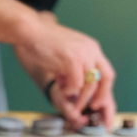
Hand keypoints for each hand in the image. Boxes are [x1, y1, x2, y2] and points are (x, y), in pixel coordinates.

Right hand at [14, 13, 115, 128]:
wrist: (30, 30)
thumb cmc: (42, 41)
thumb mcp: (65, 53)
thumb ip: (73, 68)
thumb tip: (75, 87)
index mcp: (91, 47)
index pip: (106, 71)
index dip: (104, 89)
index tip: (96, 100)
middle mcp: (91, 50)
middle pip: (105, 78)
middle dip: (99, 96)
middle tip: (91, 106)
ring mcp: (83, 54)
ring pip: (90, 85)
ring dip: (80, 98)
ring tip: (70, 101)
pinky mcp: (72, 60)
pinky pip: (76, 85)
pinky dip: (69, 91)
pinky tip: (61, 87)